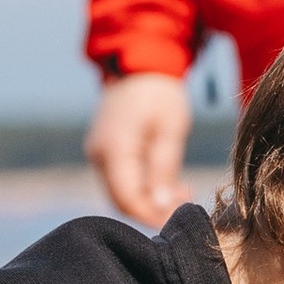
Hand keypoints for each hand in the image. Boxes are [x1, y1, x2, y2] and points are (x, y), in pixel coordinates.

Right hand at [85, 72, 191, 226]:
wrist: (139, 66)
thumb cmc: (159, 94)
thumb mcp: (170, 131)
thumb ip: (164, 170)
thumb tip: (161, 205)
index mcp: (114, 149)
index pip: (128, 199)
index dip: (152, 216)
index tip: (180, 218)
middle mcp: (98, 155)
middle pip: (122, 201)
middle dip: (153, 210)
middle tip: (186, 202)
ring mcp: (98, 154)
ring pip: (121, 193)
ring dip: (150, 200)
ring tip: (182, 191)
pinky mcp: (104, 152)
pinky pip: (121, 180)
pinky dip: (143, 188)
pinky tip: (167, 182)